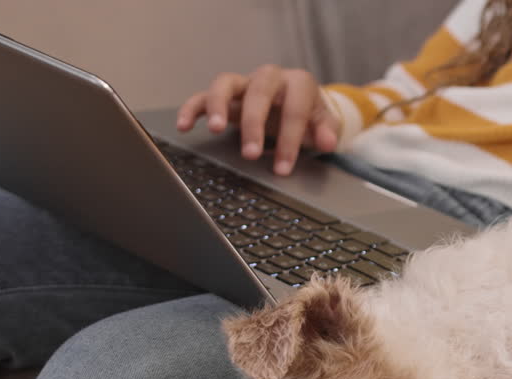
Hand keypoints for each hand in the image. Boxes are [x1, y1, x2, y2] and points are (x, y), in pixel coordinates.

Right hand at [176, 65, 340, 175]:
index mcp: (298, 83)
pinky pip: (204, 95)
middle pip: (258, 92)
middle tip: (250, 154)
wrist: (299, 103)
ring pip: (226, 83)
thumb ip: (327, 132)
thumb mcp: (324, 124)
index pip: (294, 109)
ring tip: (213, 129)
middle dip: (254, 124)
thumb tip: (328, 142)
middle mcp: (270, 77)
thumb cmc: (310, 115)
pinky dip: (192, 107)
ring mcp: (245, 82)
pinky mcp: (227, 93)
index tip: (283, 167)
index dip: (289, 139)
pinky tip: (184, 125)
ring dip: (218, 105)